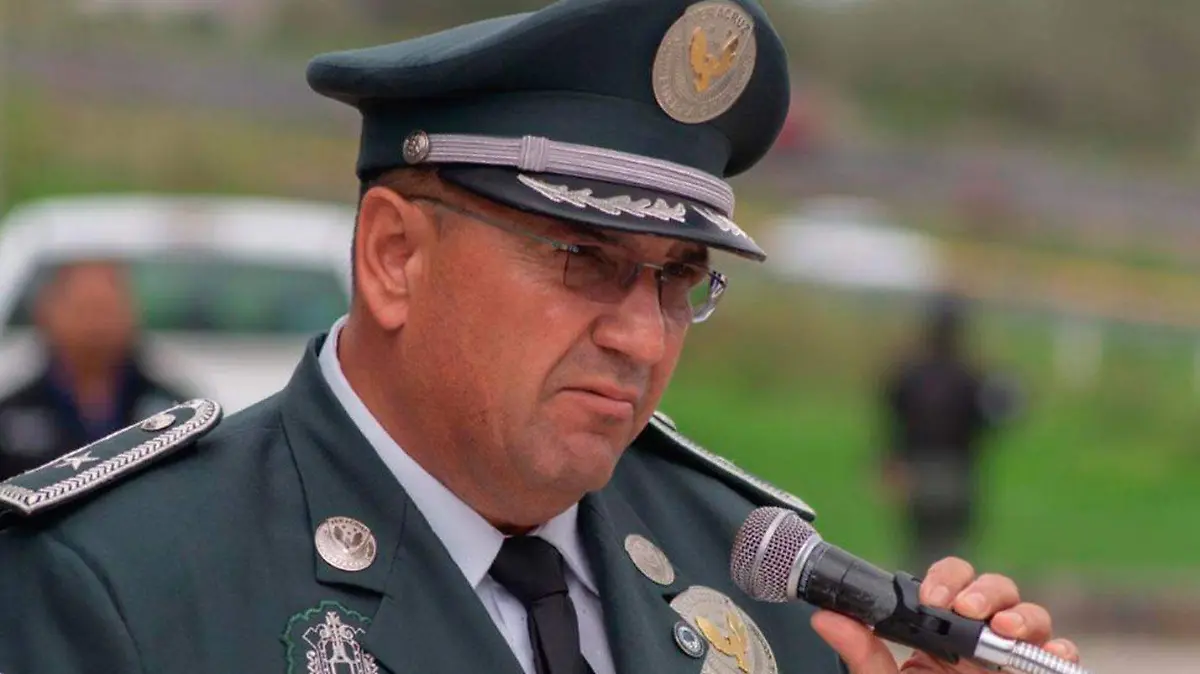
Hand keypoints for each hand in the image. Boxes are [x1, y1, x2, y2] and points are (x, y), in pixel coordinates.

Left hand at [810, 557, 1081, 672]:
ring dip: (1020, 615)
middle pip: (996, 591)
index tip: (931, 598)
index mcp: (941, 636)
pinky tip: (1050, 654)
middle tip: (965, 608)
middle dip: (984, 590)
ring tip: (1001, 628)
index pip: (950, 585)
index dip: (945, 579)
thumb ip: (861, 653)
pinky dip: (1060, 651)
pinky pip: (1060, 657)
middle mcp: (980, 642)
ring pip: (1032, 617)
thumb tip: (825, 617)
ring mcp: (1011, 661)